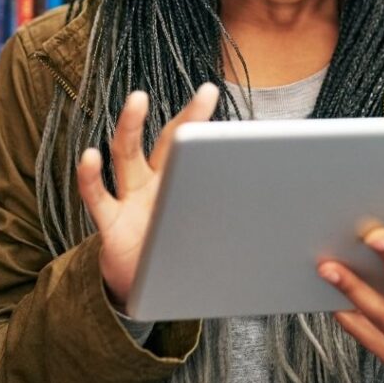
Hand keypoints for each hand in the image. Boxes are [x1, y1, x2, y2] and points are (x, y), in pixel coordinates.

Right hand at [76, 83, 220, 309]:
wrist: (144, 290)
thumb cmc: (177, 254)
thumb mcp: (208, 236)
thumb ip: (233, 224)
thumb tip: (293, 232)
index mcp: (180, 183)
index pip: (196, 147)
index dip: (209, 125)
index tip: (225, 99)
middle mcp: (155, 183)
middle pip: (168, 142)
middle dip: (187, 118)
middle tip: (207, 92)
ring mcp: (131, 199)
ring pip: (128, 156)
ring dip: (131, 127)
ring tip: (138, 100)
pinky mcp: (111, 223)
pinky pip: (98, 197)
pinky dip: (91, 177)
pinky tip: (90, 157)